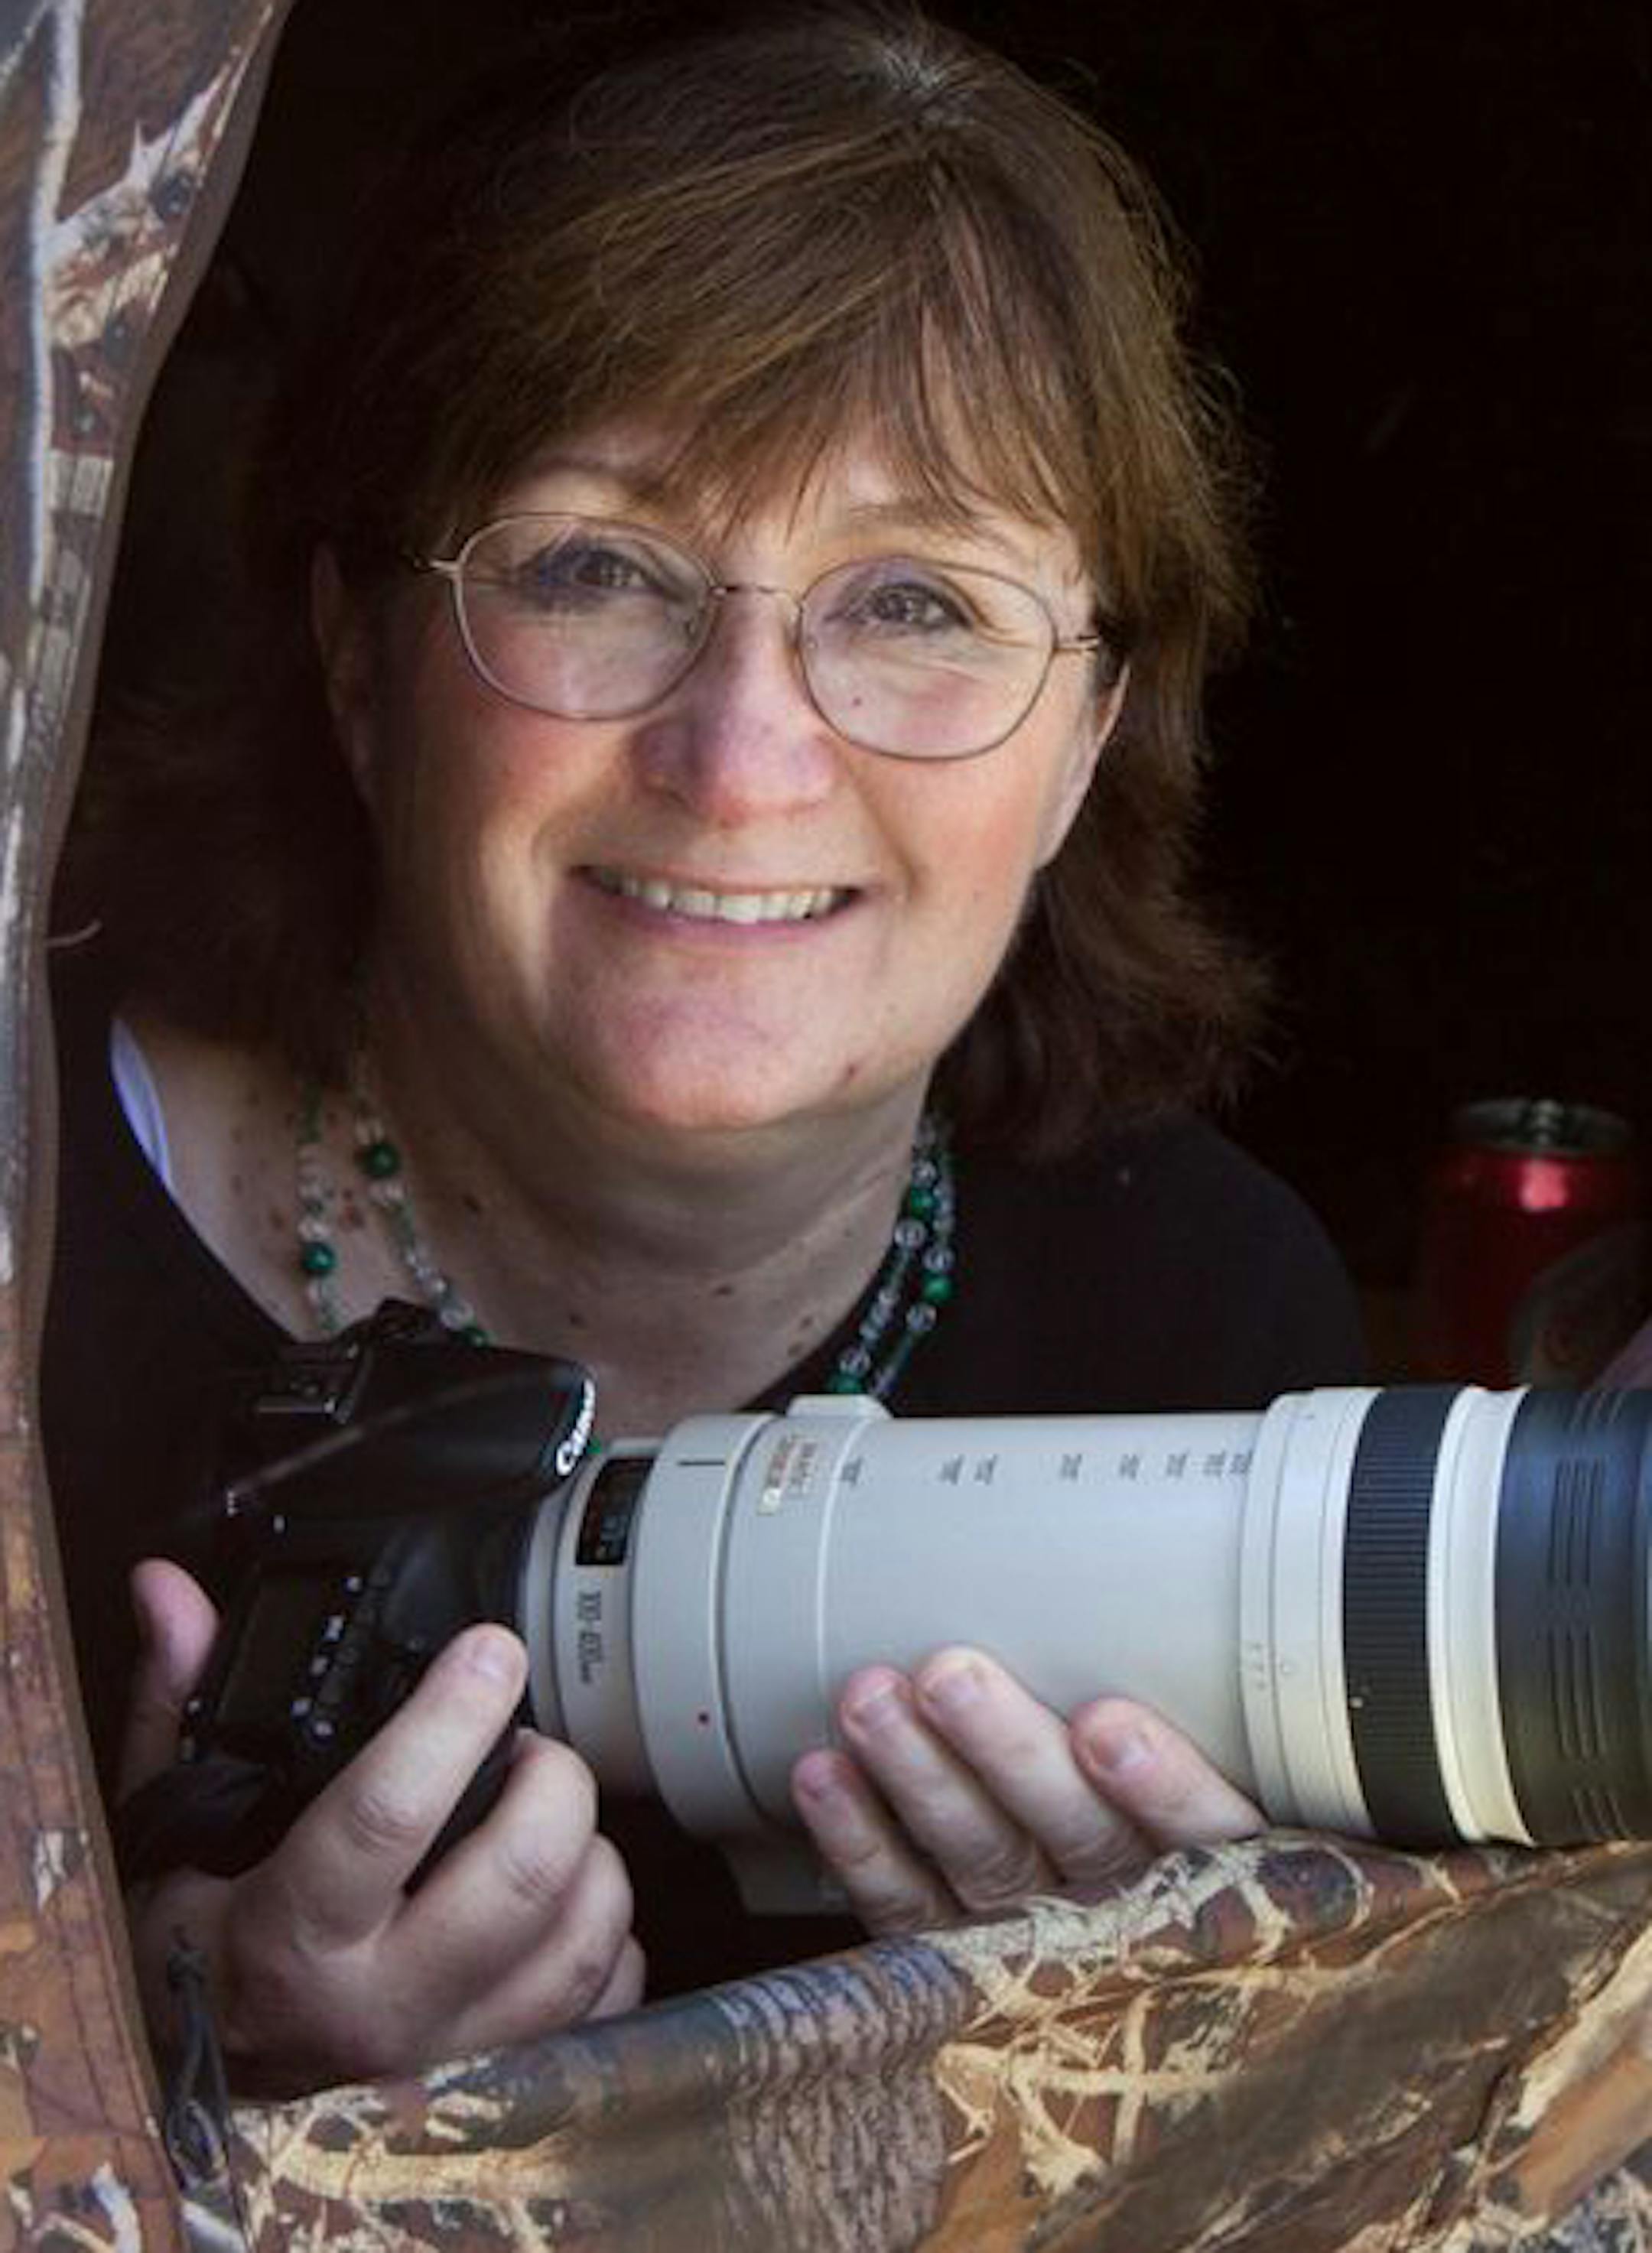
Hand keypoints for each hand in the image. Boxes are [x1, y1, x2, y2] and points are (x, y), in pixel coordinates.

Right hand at [120, 1558, 643, 2095]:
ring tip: (546, 1816)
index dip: (453, 1718)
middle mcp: (377, 2007)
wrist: (204, 2087)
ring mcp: (450, 2053)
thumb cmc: (195, 1949)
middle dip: (550, 1777)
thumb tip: (168, 1592)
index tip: (488, 1652)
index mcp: (288, 1937)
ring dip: (589, 1851)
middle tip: (526, 1745)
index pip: (387, 1817)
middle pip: (521, 1876)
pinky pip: (605, 1996)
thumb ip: (180, 1700)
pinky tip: (567, 1897)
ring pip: (580, 1936)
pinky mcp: (507, 2078)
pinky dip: (607, 1933)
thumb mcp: (169, 1829)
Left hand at [790, 1645, 1259, 1935]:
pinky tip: (824, 1775)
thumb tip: (1198, 1572)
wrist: (1146, 1960)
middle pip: (1078, 1838)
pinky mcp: (963, 1963)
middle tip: (950, 1675)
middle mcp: (1135, 1912)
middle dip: (1009, 1751)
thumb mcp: (1231, 1769)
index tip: (1107, 1725)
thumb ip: (1207, 1700)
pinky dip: (863, 1841)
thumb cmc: (1188, 1817)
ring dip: (921, 1776)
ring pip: (985, 1862)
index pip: (1207, 1836)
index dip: (1160, 1784)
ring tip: (869, 1699)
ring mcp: (1045, 1945)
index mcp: (1224, 1863)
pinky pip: (909, 1909)